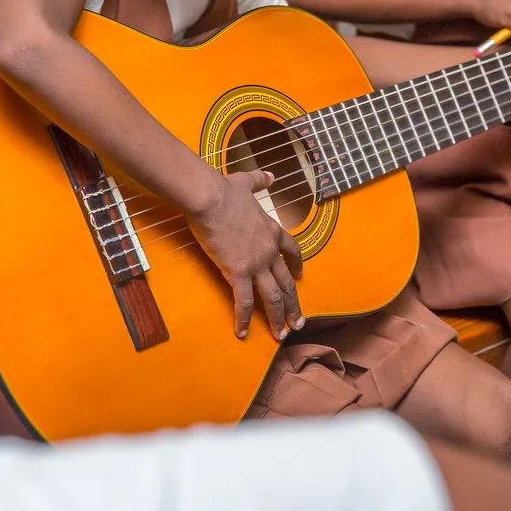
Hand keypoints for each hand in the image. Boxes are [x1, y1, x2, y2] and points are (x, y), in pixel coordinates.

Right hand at [190, 170, 304, 340]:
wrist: (210, 198)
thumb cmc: (224, 189)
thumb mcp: (247, 181)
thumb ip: (260, 180)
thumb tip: (271, 175)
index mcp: (272, 230)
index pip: (291, 250)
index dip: (297, 264)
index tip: (301, 276)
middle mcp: (269, 251)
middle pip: (286, 283)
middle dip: (294, 305)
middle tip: (299, 323)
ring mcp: (256, 263)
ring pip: (272, 297)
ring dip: (278, 318)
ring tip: (282, 335)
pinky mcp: (238, 272)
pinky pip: (244, 302)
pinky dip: (244, 319)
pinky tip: (243, 333)